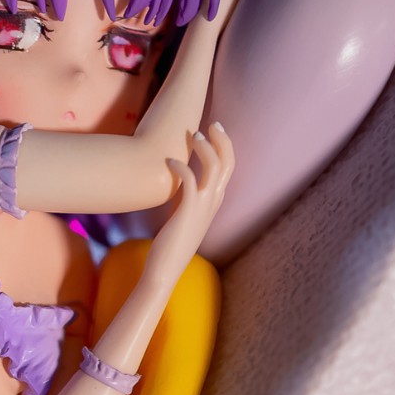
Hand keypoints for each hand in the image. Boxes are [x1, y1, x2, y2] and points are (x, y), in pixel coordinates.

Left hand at [145, 124, 234, 286]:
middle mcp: (214, 202)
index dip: (225, 147)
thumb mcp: (185, 217)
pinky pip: (190, 181)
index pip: (229, 168)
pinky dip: (181, 166)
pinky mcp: (188, 211)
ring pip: (214, 168)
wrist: (165, 269)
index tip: (214, 131)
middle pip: (227, 163)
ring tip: (192, 136)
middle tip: (211, 124)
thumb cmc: (171, 245)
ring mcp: (203, 207)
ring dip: (204, 149)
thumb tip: (184, 185)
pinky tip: (168, 161)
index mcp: (214, 202)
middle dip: (222, 141)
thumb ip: (189, 200)